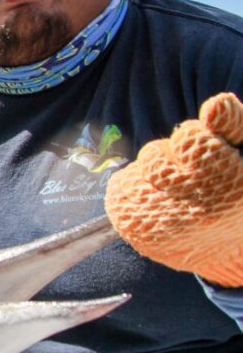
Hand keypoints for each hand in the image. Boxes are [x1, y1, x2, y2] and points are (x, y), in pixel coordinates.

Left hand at [105, 92, 242, 286]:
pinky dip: (135, 187)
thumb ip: (235, 125)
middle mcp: (196, 210)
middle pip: (156, 154)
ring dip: (152, 173)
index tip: (206, 153)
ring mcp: (163, 225)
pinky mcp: (137, 231)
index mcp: (232, 187)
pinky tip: (157, 201)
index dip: (195, 139)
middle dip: (171, 155)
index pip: (191, 139)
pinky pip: (121, 187)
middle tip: (189, 174)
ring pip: (137, 170)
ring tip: (175, 191)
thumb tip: (216, 104)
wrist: (223, 249)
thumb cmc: (234, 189)